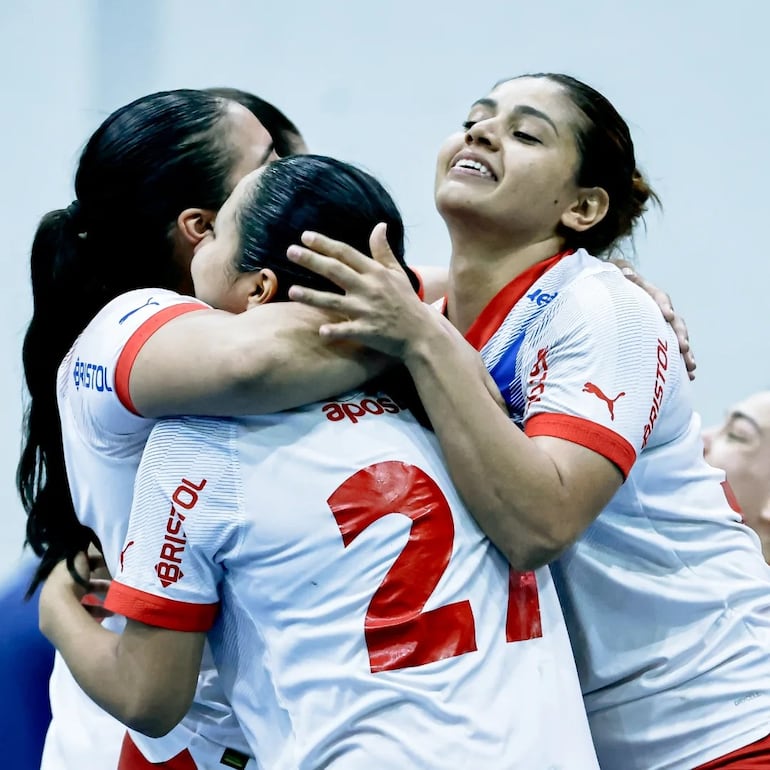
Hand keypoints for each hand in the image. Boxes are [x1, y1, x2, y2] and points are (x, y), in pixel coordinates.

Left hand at [39, 552, 112, 639]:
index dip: (92, 563)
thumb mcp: (79, 558)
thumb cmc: (70, 578)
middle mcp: (58, 590)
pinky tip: (111, 612)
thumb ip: (84, 552)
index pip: (76, 567)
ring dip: (101, 600)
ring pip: (85, 600)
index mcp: (59, 573)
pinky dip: (99, 612)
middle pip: (81, 585)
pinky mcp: (67, 620)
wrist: (59, 604)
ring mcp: (62, 606)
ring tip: (115, 600)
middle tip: (113, 583)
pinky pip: (86, 614)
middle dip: (99, 584)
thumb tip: (86, 544)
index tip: (106, 563)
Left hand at [286, 224, 439, 359]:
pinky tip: (320, 331)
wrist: (421, 333)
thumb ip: (383, 251)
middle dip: (312, 260)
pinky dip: (335, 331)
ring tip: (292, 292)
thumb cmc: (406, 302)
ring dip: (312, 297)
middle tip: (290, 251)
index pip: (345, 253)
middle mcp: (369, 289)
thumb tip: (380, 225)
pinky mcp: (369, 332)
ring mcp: (367, 311)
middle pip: (336, 271)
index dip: (324, 244)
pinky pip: (348, 331)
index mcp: (375, 273)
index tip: (304, 236)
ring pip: (335, 302)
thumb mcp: (398, 273)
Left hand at [614, 260, 695, 379]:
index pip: (659, 298)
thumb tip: (626, 272)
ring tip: (691, 366)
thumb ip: (623, 276)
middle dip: (679, 334)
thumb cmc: (614, 284)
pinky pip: (674, 347)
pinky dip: (681, 360)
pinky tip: (689, 375)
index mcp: (650, 294)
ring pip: (678, 336)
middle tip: (684, 347)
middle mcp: (661, 309)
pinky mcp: (662, 335)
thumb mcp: (616, 277)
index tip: (667, 315)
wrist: (618, 286)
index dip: (664, 306)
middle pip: (674, 321)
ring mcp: (663, 323)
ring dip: (685, 351)